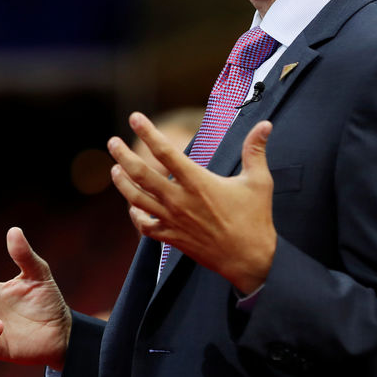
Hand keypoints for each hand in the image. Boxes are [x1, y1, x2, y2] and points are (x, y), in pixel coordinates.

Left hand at [108, 112, 276, 294]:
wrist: (250, 260)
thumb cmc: (255, 219)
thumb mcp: (259, 181)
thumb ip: (255, 150)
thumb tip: (265, 124)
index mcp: (198, 182)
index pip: (165, 152)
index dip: (148, 133)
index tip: (135, 117)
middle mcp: (180, 200)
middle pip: (141, 174)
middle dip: (123, 155)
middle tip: (112, 142)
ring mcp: (173, 220)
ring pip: (137, 199)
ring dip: (122, 183)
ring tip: (114, 168)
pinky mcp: (172, 238)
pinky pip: (145, 226)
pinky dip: (135, 215)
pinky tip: (132, 206)